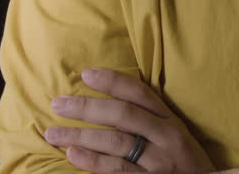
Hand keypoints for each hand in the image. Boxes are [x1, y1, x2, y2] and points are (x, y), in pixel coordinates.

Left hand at [44, 68, 215, 172]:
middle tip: (58, 103)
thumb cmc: (185, 166)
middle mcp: (167, 138)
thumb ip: (150, 121)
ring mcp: (159, 163)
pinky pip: (118, 171)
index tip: (86, 74)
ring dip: (81, 136)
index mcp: (172, 122)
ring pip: (116, 143)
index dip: (112, 81)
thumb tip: (109, 105)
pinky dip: (93, 162)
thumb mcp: (176, 138)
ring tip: (53, 133)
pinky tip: (73, 156)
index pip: (140, 94)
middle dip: (87, 107)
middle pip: (122, 115)